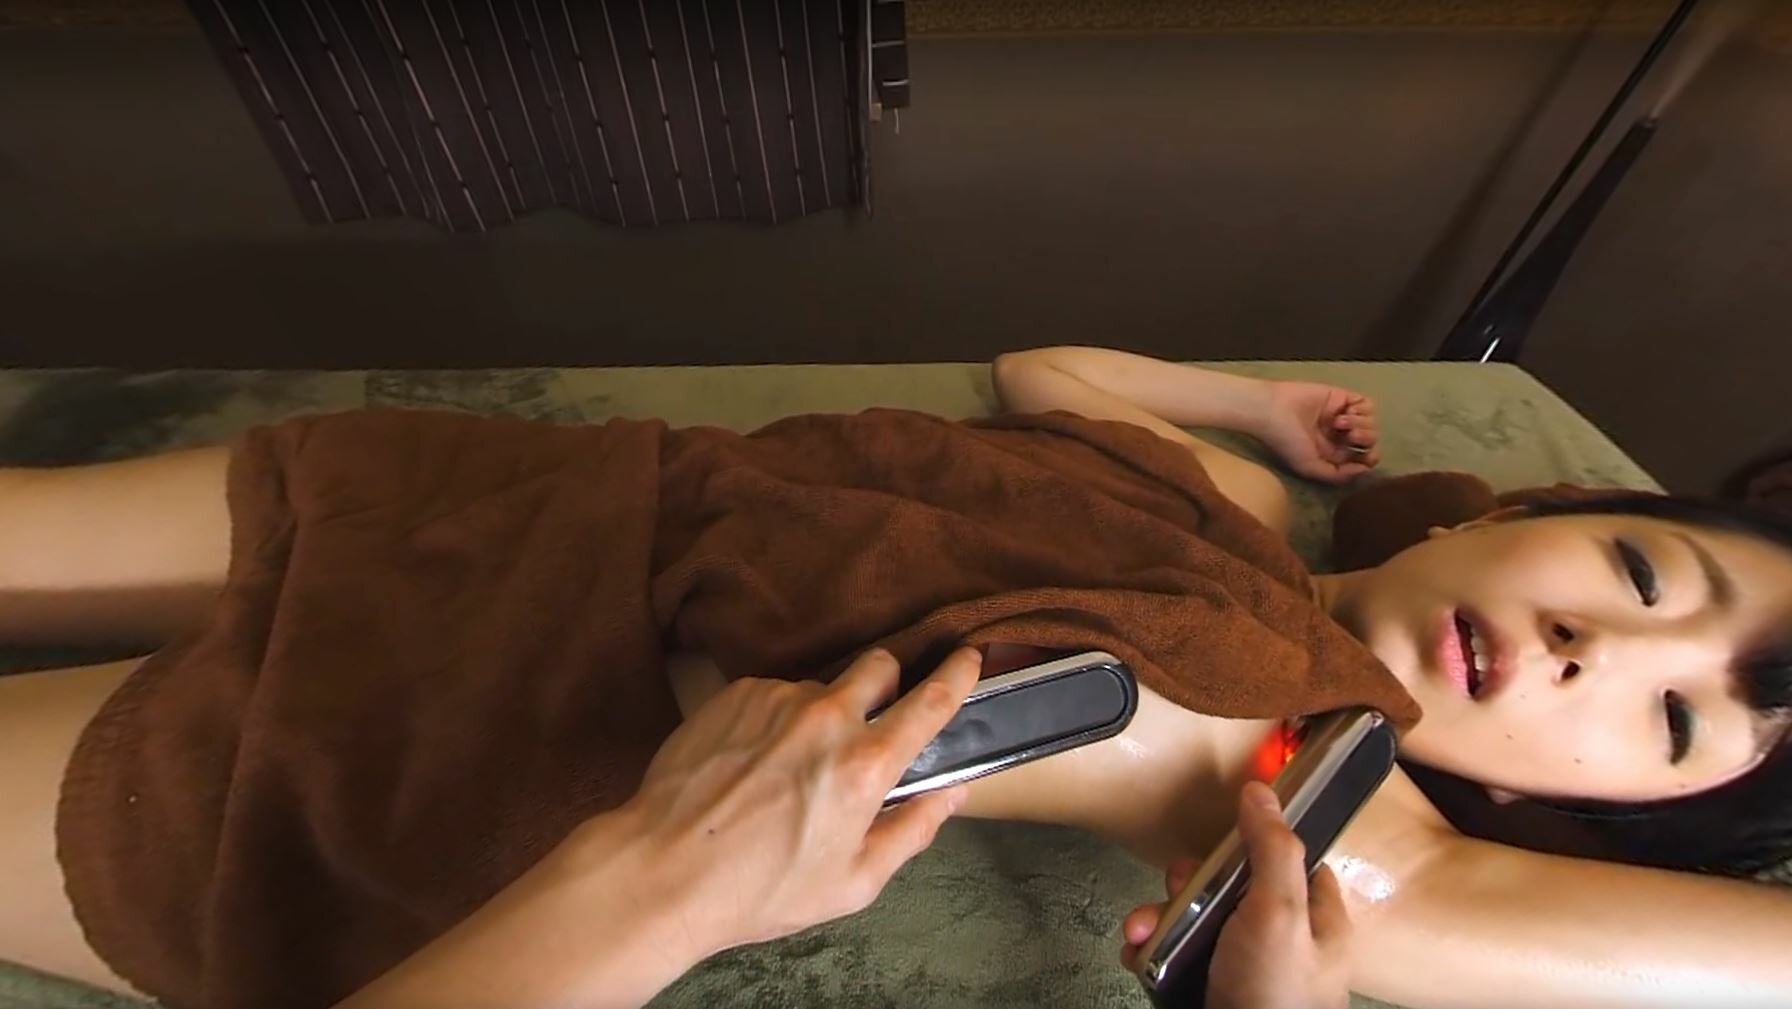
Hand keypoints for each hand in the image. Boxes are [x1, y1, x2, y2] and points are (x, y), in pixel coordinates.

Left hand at [334, 649, 979, 1008]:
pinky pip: (773, 693)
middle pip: (879, 665)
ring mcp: (775, 699)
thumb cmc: (757, 889)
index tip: (970, 656)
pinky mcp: (735, 694)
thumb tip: (951, 795)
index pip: (931, 700)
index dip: (958, 673)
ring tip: (788, 769)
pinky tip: (752, 765)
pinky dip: (774, 720)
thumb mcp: (852, 883)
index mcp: (864, 766)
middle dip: (884, 687)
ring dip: (820, 714)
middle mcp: (825, 718)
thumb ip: (912, 830)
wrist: (663, 869)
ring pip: (819, 686)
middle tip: (867, 728)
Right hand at [1121, 782, 1353, 1008]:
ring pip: (1194, 918)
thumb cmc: (1276, 993)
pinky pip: (1174, 954)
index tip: (1226, 834)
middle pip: (1229, 886)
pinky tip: (1139, 952)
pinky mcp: (1206, 989)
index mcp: (1316, 919)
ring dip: (1160, 916)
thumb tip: (1262, 789)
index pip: (1290, 861)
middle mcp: (1280, 941)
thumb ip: (1271, 848)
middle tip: (1176, 886)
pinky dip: (1151, 949)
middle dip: (1188, 884)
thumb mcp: (1280, 912)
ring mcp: (1241, 967)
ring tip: (1142, 930)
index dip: (1256, 843)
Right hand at [1256, 381, 1379, 483]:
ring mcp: (1342, 415)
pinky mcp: (1341, 397)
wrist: (1273, 411)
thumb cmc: (1287, 442)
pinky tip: (1344, 413)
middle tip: (1349, 436)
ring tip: (1338, 422)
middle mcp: (1339, 436)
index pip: (1362, 458)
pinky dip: (1361, 410)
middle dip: (1365, 439)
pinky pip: (1366, 405)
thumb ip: (1338, 474)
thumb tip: (1365, 469)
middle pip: (1370, 440)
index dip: (1370, 458)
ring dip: (1360, 424)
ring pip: (1371, 422)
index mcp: (1332, 453)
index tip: (1368, 457)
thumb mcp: (1309, 467)